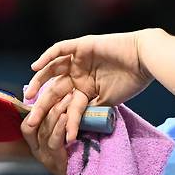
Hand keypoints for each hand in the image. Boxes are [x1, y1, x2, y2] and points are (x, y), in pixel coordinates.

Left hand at [21, 31, 153, 157]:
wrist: (144, 60)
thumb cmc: (131, 81)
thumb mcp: (107, 102)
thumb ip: (89, 110)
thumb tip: (71, 126)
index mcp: (85, 89)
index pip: (64, 103)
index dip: (53, 115)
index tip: (42, 128)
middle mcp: (79, 74)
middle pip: (54, 89)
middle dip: (41, 105)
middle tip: (30, 119)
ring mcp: (79, 60)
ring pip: (52, 70)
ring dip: (39, 82)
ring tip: (29, 95)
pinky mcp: (81, 46)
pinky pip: (60, 49)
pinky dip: (47, 56)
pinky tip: (36, 67)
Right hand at [21, 76, 74, 174]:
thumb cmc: (76, 159)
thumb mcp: (64, 141)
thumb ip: (60, 127)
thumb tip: (66, 104)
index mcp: (36, 143)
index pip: (27, 123)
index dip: (34, 109)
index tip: (45, 95)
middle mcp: (37, 149)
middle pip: (37, 122)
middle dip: (49, 104)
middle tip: (63, 89)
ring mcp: (44, 155)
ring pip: (45, 129)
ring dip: (57, 111)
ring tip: (68, 98)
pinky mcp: (55, 160)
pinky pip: (54, 140)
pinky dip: (59, 127)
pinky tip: (66, 117)